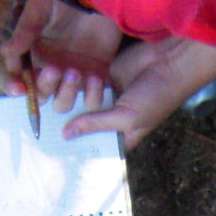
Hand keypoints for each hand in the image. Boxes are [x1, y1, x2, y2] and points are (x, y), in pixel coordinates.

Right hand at [0, 0, 118, 113]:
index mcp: (33, 56)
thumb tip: (6, 52)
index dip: (15, 87)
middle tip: (54, 68)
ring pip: (63, 102)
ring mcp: (73, 75)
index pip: (19, 79)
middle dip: (45, 86)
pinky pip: (92, 99)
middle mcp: (51, 70)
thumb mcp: (39, 8)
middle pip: (42, 94)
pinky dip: (92, 94)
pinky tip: (94, 76)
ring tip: (74, 71)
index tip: (20, 88)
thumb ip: (24, 31)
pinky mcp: (96, 75)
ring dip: (66, 93)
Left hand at [64, 36, 215, 148]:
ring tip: (52, 97)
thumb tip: (66, 135)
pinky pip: (82, 82)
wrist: (170, 62)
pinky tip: (58, 82)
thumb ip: (96, 124)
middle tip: (45, 125)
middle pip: (82, 126)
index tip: (53, 153)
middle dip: (67, 124)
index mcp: (119, 137)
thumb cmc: (156, 98)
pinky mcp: (102, 76)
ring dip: (70, 99)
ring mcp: (105, 97)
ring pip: (79, 102)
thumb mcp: (127, 118)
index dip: (76, 149)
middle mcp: (110, 119)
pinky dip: (74, 82)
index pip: (94, 148)